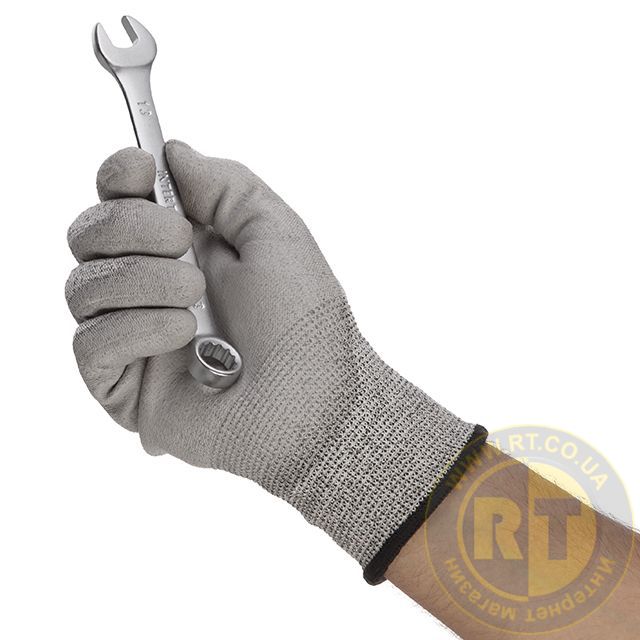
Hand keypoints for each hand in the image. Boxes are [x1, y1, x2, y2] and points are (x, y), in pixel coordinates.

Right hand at [66, 141, 480, 578]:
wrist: (313, 400)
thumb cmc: (305, 319)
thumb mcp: (275, 231)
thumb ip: (223, 184)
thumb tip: (171, 152)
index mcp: (185, 247)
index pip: (119, 200)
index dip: (117, 176)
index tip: (139, 168)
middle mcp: (152, 287)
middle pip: (88, 234)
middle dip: (128, 225)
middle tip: (178, 239)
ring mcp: (135, 336)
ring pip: (82, 285)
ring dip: (140, 279)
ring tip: (193, 296)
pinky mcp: (123, 385)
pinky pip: (88, 343)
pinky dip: (133, 328)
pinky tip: (180, 334)